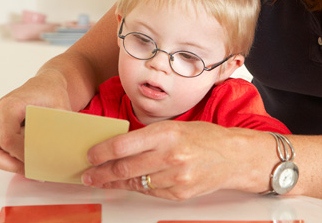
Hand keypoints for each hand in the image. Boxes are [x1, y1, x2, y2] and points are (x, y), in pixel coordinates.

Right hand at [0, 71, 70, 173]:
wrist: (45, 84)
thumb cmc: (52, 93)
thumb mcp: (61, 109)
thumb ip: (59, 129)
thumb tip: (62, 152)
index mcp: (9, 106)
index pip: (8, 141)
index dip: (22, 156)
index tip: (39, 163)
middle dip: (12, 165)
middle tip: (32, 170)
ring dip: (9, 162)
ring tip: (31, 165)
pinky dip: (8, 155)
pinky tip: (26, 155)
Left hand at [82, 121, 268, 199]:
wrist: (234, 157)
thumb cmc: (206, 138)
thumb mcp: (176, 127)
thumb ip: (149, 137)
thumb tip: (118, 147)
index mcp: (168, 133)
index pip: (124, 145)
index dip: (101, 152)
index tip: (90, 156)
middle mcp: (170, 155)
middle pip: (124, 168)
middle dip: (101, 173)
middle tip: (87, 175)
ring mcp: (175, 177)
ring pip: (134, 183)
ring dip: (115, 183)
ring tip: (103, 181)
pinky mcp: (179, 194)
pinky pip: (150, 192)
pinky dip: (138, 188)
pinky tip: (130, 184)